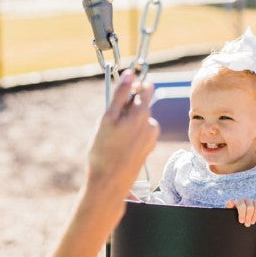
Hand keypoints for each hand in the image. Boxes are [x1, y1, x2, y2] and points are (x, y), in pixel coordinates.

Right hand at [85, 72, 159, 205]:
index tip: (121, 91)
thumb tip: (129, 73)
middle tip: (111, 118)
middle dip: (127, 106)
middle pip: (142, 104)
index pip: (146, 88)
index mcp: (143, 114)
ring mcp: (151, 138)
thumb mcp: (108, 118)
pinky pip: (140, 132)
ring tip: (112, 135)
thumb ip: (120, 94)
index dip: (133, 85)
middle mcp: (151, 124)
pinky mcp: (147, 148)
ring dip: (128, 120)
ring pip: (139, 119)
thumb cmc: (104, 151)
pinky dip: (130, 133)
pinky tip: (118, 145)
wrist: (109, 182)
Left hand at [226, 198, 255, 226]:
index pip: (242, 205)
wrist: (237, 216)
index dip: (242, 214)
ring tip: (252, 222)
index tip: (241, 221)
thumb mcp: (228, 211)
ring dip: (255, 215)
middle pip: (250, 207)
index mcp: (238, 201)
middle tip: (247, 224)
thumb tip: (231, 200)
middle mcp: (246, 200)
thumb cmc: (233, 214)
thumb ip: (228, 206)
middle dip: (249, 217)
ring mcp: (253, 201)